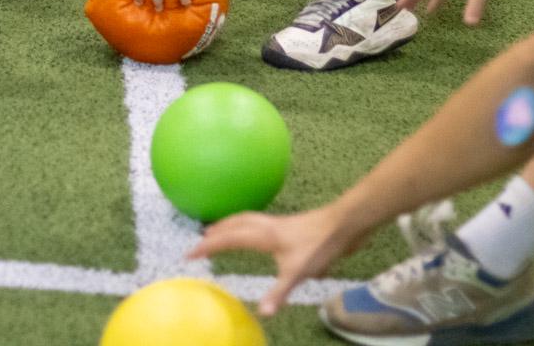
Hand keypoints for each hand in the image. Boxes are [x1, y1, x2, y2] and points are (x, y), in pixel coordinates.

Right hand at [187, 204, 359, 315]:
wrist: (344, 224)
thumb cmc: (320, 246)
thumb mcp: (298, 273)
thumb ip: (279, 293)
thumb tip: (262, 313)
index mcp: (263, 235)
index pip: (229, 238)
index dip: (208, 246)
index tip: (190, 253)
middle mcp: (267, 226)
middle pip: (235, 223)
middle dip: (216, 232)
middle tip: (201, 241)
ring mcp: (278, 224)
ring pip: (246, 220)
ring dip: (230, 225)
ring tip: (221, 233)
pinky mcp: (289, 226)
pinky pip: (258, 223)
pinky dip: (247, 226)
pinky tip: (257, 237)